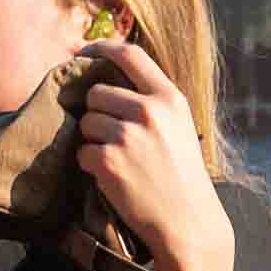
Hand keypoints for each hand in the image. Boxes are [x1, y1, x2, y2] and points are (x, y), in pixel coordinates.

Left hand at [69, 41, 235, 270]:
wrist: (188, 223)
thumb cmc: (181, 176)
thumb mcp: (179, 127)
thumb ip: (151, 101)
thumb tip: (107, 79)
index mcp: (170, 98)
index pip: (129, 54)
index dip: (100, 48)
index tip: (82, 51)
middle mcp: (149, 111)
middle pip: (97, 92)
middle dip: (97, 113)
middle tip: (115, 137)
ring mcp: (127, 135)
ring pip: (87, 122)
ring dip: (94, 140)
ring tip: (121, 161)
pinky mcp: (109, 160)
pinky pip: (83, 152)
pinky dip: (92, 165)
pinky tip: (115, 179)